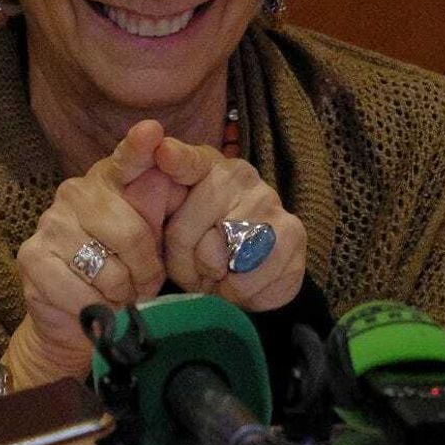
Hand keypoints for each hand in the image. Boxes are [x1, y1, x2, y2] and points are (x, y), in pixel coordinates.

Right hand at [7, 119, 173, 382]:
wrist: (77, 318)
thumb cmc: (123, 271)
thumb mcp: (152, 242)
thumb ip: (159, 212)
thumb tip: (169, 180)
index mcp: (110, 180)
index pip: (128, 161)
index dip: (140, 148)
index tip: (152, 132)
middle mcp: (76, 192)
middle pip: (132, 233)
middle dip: (146, 271)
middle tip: (143, 284)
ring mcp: (50, 222)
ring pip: (110, 270)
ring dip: (122, 294)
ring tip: (118, 295)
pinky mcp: (31, 256)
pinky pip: (82, 293)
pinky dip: (96, 309)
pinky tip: (91, 306)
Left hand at [155, 137, 306, 310]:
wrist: (254, 280)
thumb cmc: (203, 249)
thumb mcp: (169, 227)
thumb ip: (152, 203)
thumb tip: (159, 160)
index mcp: (206, 167)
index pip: (189, 162)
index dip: (176, 160)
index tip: (164, 153)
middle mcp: (240, 176)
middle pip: (184, 230)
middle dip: (181, 262)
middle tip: (195, 268)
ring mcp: (269, 201)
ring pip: (215, 256)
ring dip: (211, 278)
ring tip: (220, 273)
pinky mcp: (293, 233)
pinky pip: (245, 278)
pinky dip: (237, 291)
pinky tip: (242, 281)